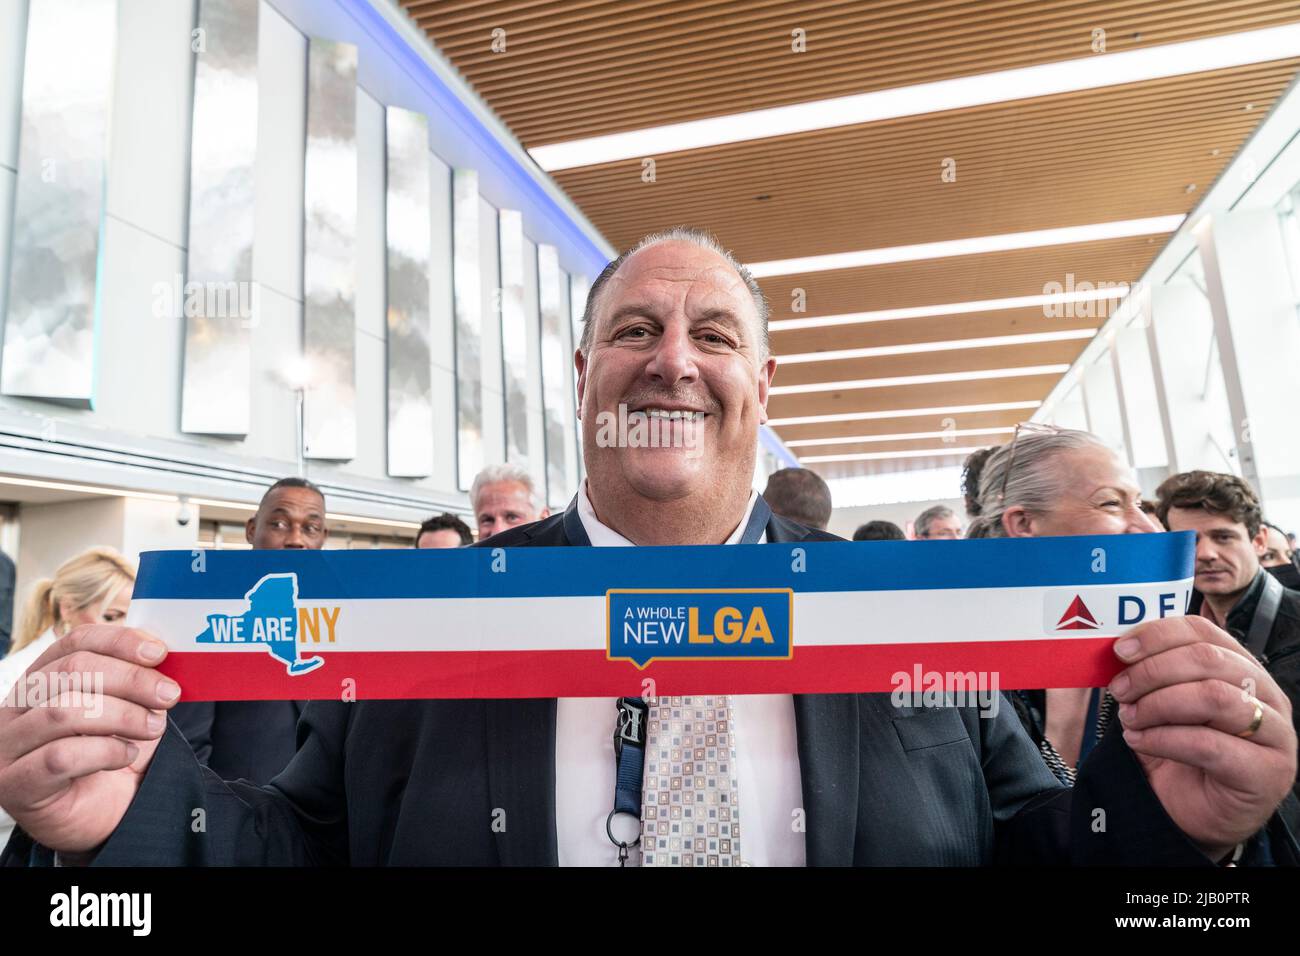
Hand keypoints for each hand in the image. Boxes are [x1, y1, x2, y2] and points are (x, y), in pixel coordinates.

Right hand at [0, 625, 177, 853]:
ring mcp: (8, 746)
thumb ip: (137, 679)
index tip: (160, 653)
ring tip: (154, 727)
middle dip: (130, 679)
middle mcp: (14, 708)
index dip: (119, 641)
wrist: (103, 817)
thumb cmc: (112, 756)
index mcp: (41, 679)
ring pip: (63, 712)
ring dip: (122, 716)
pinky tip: (126, 754)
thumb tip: (160, 649)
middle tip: (169, 695)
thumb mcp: (128, 709)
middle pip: (70, 671)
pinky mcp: (15, 784)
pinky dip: (105, 751)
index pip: (75, 642)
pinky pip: (60, 757)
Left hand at [1109, 615, 1296, 858]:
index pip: (1203, 632)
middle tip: (1119, 689)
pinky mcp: (1267, 772)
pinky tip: (1139, 742)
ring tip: (1130, 719)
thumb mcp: (1159, 703)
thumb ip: (1147, 674)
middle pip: (1208, 659)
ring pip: (1213, 697)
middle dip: (1152, 671)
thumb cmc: (1178, 752)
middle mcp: (1266, 694)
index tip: (1121, 649)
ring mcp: (1274, 734)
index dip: (1158, 635)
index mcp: (1241, 667)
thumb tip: (1116, 649)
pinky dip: (1164, 739)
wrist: (1188, 812)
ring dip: (1158, 705)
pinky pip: (1210, 745)